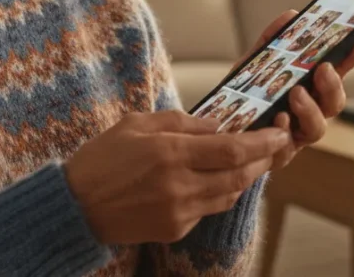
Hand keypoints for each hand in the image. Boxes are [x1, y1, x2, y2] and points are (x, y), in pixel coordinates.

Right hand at [64, 110, 290, 244]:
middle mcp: (178, 185)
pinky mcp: (174, 230)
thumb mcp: (135, 124)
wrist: (74, 207)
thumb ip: (180, 122)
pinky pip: (207, 210)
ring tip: (249, 162)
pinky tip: (214, 181)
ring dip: (244, 179)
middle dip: (262, 160)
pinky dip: (217, 194)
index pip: (231, 148)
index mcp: (169, 152)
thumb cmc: (101, 159)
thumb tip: (217, 124)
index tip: (279, 133)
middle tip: (274, 146)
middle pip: (239, 175)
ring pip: (228, 196)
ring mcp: (178, 212)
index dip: (261, 142)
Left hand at [242, 10, 353, 171]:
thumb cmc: (242, 95)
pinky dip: (284, 131)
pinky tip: (278, 118)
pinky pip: (286, 148)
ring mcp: (294, 135)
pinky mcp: (276, 154)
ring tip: (297, 94)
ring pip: (317, 129)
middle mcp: (306, 114)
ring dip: (311, 109)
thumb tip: (290, 15)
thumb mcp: (254, 64)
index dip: (350, 62)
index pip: (335, 75)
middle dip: (333, 86)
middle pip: (334, 104)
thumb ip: (271, 41)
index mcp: (307, 91)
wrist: (217, 128)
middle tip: (324, 69)